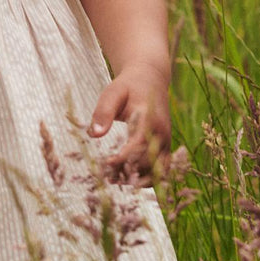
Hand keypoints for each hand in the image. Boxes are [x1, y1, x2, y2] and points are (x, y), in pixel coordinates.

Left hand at [88, 65, 169, 182]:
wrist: (150, 80)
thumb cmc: (127, 87)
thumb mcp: (112, 93)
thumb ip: (103, 112)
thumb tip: (93, 135)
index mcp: (149, 118)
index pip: (139, 145)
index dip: (124, 159)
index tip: (106, 164)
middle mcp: (162, 133)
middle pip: (149, 161)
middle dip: (128, 172)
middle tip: (107, 177)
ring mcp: (166, 141)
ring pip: (159, 170)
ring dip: (139, 180)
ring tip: (116, 181)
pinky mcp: (166, 146)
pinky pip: (163, 169)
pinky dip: (149, 178)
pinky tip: (129, 180)